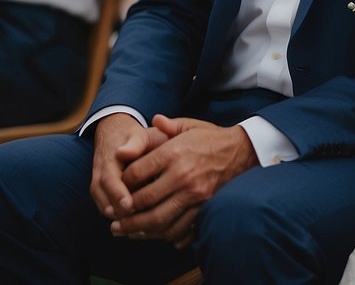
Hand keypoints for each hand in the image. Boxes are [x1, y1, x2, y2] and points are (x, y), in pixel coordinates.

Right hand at [90, 113, 151, 221]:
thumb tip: (124, 152)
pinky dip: (117, 218)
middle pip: (104, 199)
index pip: (109, 181)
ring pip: (104, 206)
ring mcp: (99, 185)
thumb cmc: (135, 137)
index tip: (130, 205)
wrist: (116, 134)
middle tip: (136, 224)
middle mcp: (100, 175)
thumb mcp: (138, 135)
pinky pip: (107, 208)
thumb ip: (134, 144)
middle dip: (118, 212)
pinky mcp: (103, 193)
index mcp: (109, 160)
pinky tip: (134, 227)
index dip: (118, 194)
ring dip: (118, 218)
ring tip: (136, 228)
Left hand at [112, 115, 257, 247]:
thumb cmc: (210, 138)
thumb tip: (151, 121)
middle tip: (112, 218)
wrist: (242, 152)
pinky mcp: (203, 207)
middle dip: (123, 212)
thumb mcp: (188, 126)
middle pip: (143, 200)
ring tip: (124, 230)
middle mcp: (181, 175)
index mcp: (173, 153)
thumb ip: (166, 126)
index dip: (121, 182)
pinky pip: (178, 227)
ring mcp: (194, 194)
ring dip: (137, 228)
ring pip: (158, 219)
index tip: (116, 188)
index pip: (136, 173)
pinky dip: (161, 234)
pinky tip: (151, 233)